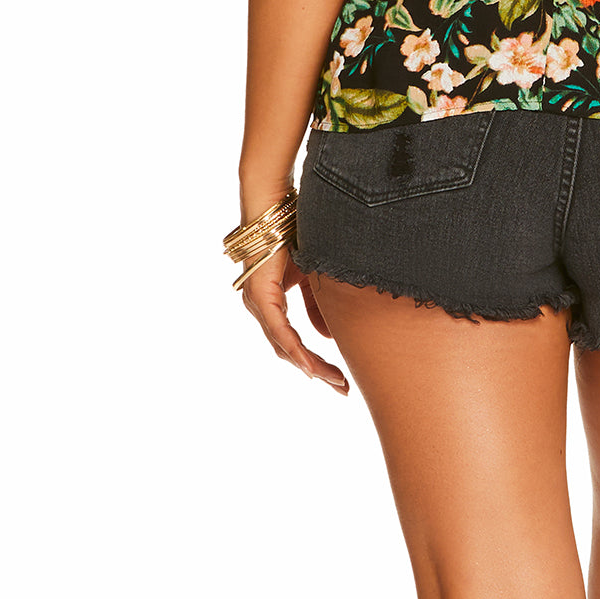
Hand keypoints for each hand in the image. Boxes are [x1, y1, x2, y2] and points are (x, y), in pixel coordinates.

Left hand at [240, 246, 349, 396]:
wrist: (277, 209)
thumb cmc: (292, 235)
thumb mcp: (311, 277)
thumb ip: (317, 307)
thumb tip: (326, 338)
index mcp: (271, 303)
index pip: (292, 341)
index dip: (314, 360)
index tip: (336, 377)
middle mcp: (261, 308)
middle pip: (288, 351)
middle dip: (317, 371)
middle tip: (341, 389)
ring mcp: (258, 304)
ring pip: (283, 346)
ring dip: (310, 365)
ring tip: (333, 380)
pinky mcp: (261, 296)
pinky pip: (279, 330)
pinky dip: (296, 349)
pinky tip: (310, 365)